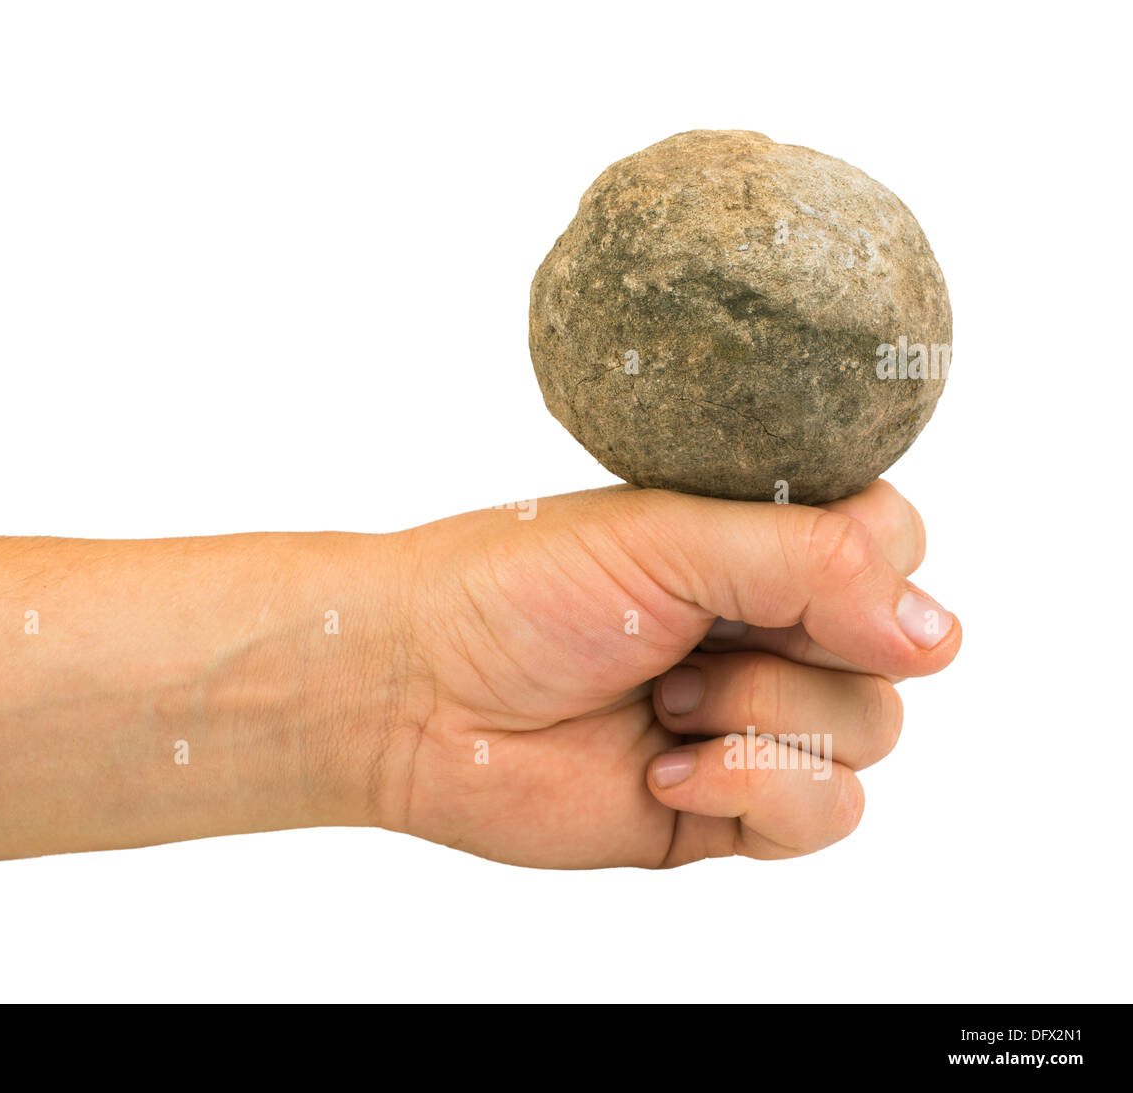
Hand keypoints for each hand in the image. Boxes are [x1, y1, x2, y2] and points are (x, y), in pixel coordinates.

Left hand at [376, 480, 959, 867]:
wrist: (416, 691)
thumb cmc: (515, 588)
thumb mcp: (667, 539)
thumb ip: (810, 563)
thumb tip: (937, 632)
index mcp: (755, 546)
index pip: (894, 548)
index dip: (868, 571)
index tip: (789, 580)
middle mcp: (766, 632)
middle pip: (897, 654)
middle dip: (799, 652)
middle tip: (691, 640)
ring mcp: (751, 721)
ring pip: (870, 737)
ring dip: (763, 718)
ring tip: (662, 700)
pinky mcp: (728, 806)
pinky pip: (824, 815)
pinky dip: (752, 789)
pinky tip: (663, 769)